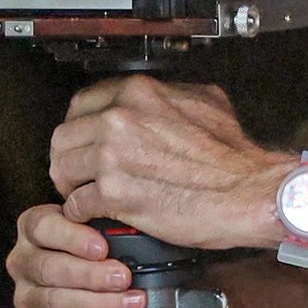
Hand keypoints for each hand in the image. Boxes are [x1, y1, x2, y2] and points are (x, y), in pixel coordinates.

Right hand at [6, 204, 146, 307]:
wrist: (89, 282)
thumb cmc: (94, 244)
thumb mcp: (94, 218)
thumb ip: (96, 209)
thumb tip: (108, 206)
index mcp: (31, 227)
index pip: (43, 227)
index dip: (72, 237)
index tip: (102, 247)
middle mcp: (23, 262)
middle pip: (49, 269)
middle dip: (91, 276)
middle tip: (123, 278)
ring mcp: (26, 298)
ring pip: (56, 303)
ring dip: (99, 304)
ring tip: (130, 301)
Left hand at [48, 75, 289, 251]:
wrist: (246, 192)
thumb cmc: (233, 156)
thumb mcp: (207, 102)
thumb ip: (172, 95)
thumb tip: (162, 98)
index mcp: (139, 93)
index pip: (82, 102)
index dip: (80, 125)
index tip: (84, 139)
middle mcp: (120, 119)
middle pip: (63, 135)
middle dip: (68, 155)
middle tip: (77, 170)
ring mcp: (113, 157)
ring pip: (61, 167)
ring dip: (69, 184)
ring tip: (81, 193)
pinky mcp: (114, 195)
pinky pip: (76, 204)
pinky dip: (81, 213)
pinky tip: (94, 215)